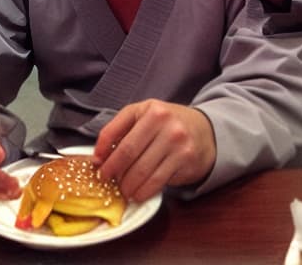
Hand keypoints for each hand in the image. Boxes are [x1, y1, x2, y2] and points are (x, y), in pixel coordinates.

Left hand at [93, 100, 216, 202]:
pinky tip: (138, 193)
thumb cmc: (169, 124)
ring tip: (124, 189)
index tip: (97, 165)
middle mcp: (164, 121)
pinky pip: (156, 182)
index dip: (102, 152)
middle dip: (113, 172)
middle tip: (108, 181)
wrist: (205, 131)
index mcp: (150, 109)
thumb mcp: (145, 115)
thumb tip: (98, 156)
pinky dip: (142, 192)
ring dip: (127, 186)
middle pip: (127, 154)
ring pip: (140, 171)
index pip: (115, 133)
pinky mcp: (185, 159)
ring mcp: (176, 140)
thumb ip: (121, 128)